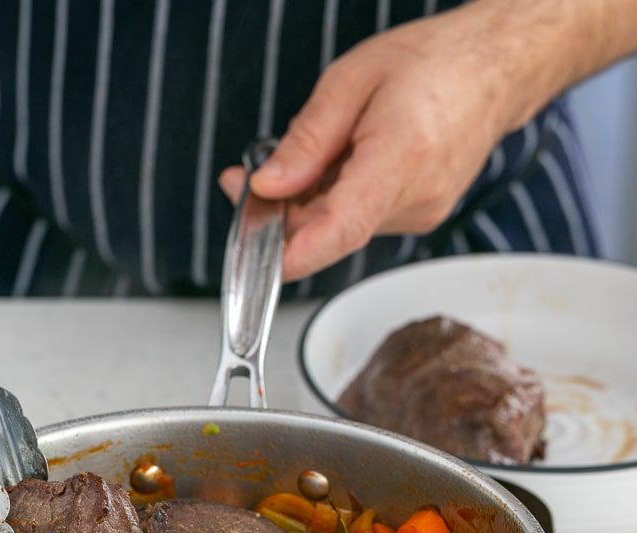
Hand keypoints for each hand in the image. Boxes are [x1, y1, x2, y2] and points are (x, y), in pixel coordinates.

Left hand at [218, 1, 591, 280]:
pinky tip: (339, 166)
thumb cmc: (433, 63)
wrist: (495, 69)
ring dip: (309, 204)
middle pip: (331, 229)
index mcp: (402, 156)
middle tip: (245, 182)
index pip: (344, 225)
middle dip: (281, 214)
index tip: (265, 261)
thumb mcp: (352, 80)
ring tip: (308, 156)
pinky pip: (360, 220)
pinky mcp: (418, 217)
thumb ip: (307, 139)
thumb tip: (267, 185)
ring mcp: (420, 214)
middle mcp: (416, 197)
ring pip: (342, 227)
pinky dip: (336, 201)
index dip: (300, 251)